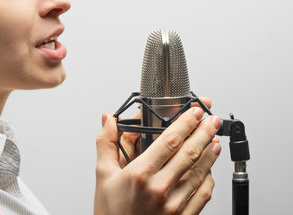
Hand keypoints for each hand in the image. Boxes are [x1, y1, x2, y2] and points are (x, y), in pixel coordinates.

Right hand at [94, 106, 220, 214]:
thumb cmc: (110, 212)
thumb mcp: (102, 174)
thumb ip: (106, 143)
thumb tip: (109, 121)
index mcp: (140, 174)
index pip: (169, 141)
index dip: (186, 123)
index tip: (194, 112)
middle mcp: (159, 188)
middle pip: (190, 153)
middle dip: (204, 133)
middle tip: (211, 120)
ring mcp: (174, 204)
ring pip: (200, 173)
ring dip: (210, 154)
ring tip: (214, 140)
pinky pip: (203, 195)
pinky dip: (209, 179)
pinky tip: (209, 170)